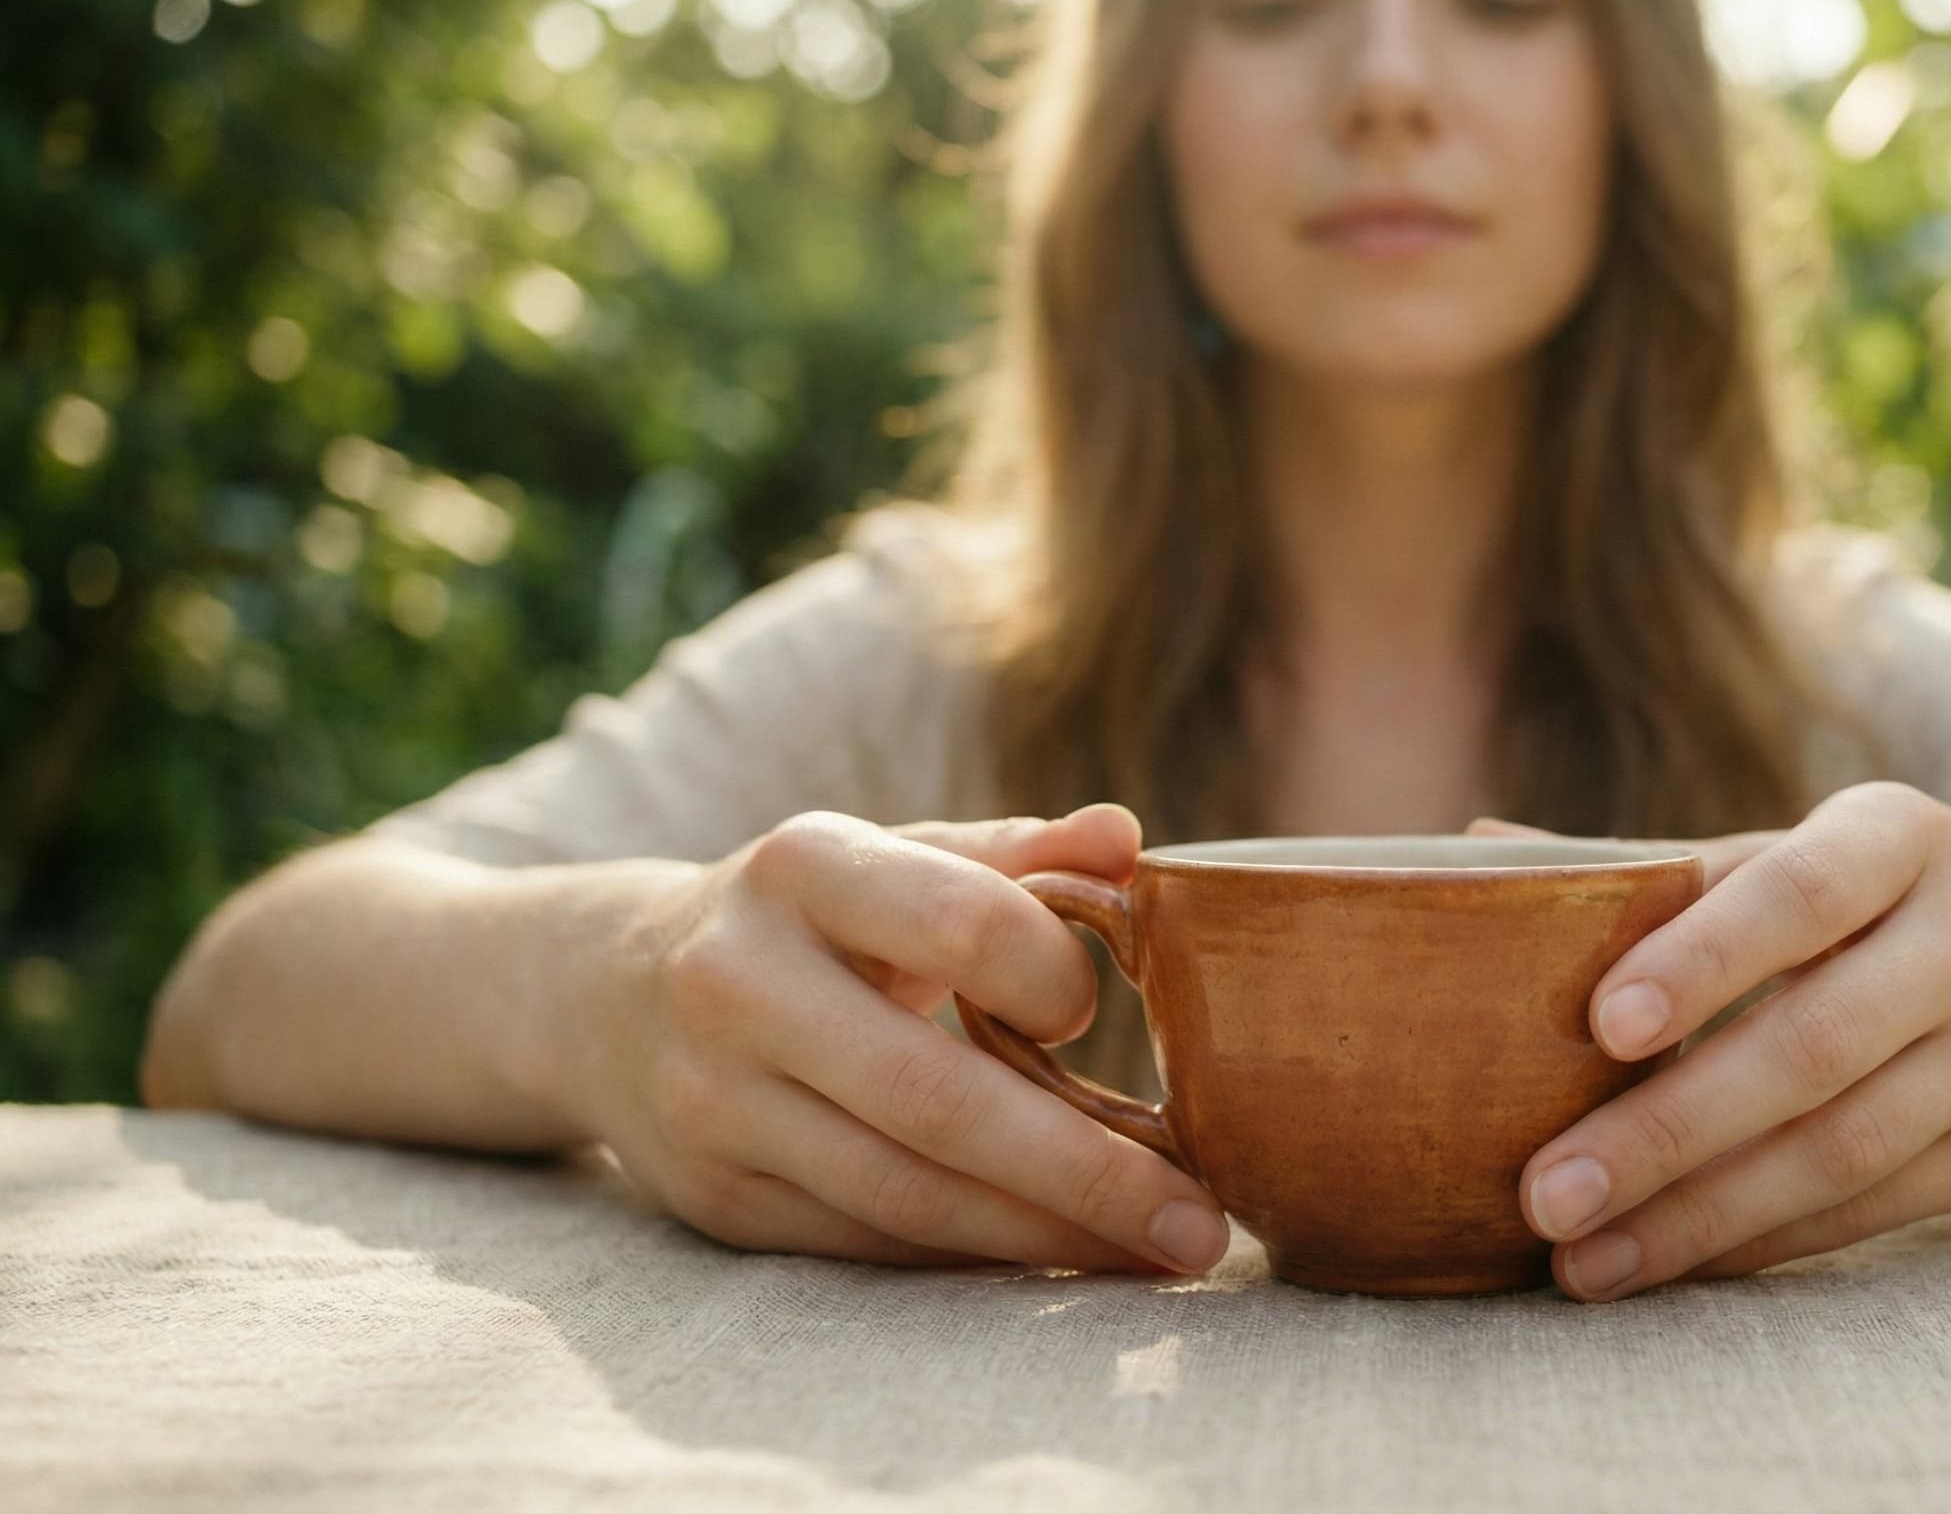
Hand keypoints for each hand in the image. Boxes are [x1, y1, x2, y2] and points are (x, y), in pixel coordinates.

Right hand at [571, 804, 1232, 1274]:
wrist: (602, 993)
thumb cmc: (805, 917)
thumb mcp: (891, 857)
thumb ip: (1012, 855)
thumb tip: (1127, 839)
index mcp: (800, 870)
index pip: (958, 925)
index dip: (1051, 975)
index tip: (1096, 1012)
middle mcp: (739, 985)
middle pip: (936, 1098)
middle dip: (1086, 1173)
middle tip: (1202, 1222)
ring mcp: (715, 1102)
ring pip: (906, 1193)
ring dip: (1045, 1235)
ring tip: (1158, 1252)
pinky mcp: (716, 1197)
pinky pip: (870, 1239)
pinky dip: (974, 1254)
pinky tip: (1062, 1257)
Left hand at [1469, 782, 1950, 1300]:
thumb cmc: (1900, 897)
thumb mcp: (1816, 854)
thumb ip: (1666, 871)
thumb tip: (1476, 848)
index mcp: (1904, 836)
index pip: (1798, 894)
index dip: (1703, 959)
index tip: (1602, 1025)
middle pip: (1812, 1046)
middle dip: (1669, 1130)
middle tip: (1544, 1190)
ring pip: (1843, 1147)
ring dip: (1701, 1214)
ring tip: (1582, 1257)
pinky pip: (1873, 1206)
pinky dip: (1763, 1240)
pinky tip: (1670, 1261)